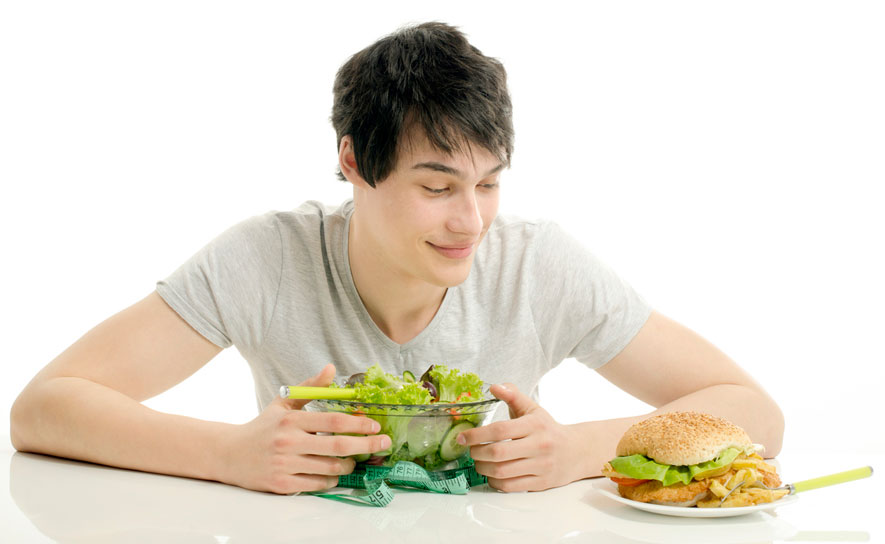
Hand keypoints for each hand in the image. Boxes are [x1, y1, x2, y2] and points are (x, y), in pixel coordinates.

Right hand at [220, 364, 390, 493]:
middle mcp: (289, 442)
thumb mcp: (284, 403)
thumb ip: (310, 387)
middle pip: (338, 446)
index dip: (359, 424)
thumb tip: (331, 368)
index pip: (333, 421)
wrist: (230, 454)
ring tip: (354, 460)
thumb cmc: (263, 427)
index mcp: (291, 420)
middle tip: (383, 443)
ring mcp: (285, 465)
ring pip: (331, 468)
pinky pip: (318, 484)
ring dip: (349, 465)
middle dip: (366, 445)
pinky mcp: (283, 484)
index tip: (375, 425)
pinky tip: (333, 472)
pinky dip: (332, 479)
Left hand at [457, 383, 583, 491]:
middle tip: (470, 450)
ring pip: (502, 471)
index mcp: (534, 425)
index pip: (500, 430)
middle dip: (477, 453)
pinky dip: (495, 481)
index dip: (477, 434)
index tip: (462, 437)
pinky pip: (511, 486)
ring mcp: (541, 466)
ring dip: (483, 468)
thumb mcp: (533, 409)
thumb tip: (494, 386)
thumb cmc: (548, 429)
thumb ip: (513, 395)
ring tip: (478, 461)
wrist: (576, 451)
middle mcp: (539, 445)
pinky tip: (491, 473)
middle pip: (498, 453)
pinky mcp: (541, 482)